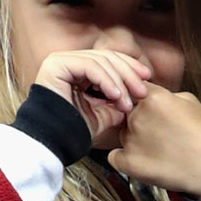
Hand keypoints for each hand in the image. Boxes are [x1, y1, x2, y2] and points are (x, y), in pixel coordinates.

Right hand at [29, 41, 151, 155]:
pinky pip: (90, 66)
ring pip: (100, 60)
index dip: (129, 67)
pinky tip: (116, 96)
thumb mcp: (102, 115)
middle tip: (143, 91)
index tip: (147, 80)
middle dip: (128, 73)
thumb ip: (116, 102)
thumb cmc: (74, 132)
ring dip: (119, 82)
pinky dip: (107, 81)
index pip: (107, 60)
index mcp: (78, 70)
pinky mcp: (57, 64)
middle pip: (106, 56)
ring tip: (128, 103)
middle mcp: (69, 61)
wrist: (54, 143)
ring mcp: (61, 60)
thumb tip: (134, 96)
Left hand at [111, 80, 200, 200]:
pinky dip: (123, 159)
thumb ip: (164, 95)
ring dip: (132, 139)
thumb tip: (150, 95)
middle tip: (157, 133)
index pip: (134, 90)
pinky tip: (141, 160)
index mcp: (152, 97)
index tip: (150, 110)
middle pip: (126, 112)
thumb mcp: (189, 101)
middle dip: (137, 120)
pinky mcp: (128, 163)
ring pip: (121, 134)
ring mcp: (131, 140)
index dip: (140, 99)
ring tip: (156, 149)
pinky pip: (114, 157)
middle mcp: (137, 116)